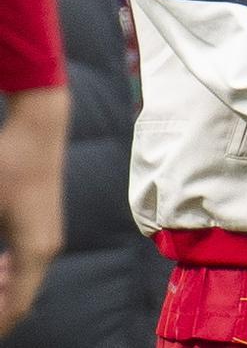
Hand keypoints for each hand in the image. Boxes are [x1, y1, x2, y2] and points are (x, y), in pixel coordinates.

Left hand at [0, 86, 68, 335]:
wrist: (40, 128)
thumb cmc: (9, 164)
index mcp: (35, 252)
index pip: (16, 309)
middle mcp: (48, 249)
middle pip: (21, 299)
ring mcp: (50, 236)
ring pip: (25, 282)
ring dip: (2, 291)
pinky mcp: (46, 224)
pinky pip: (29, 264)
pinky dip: (9, 275)